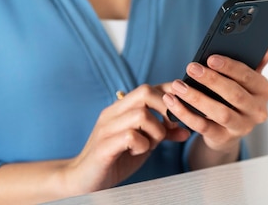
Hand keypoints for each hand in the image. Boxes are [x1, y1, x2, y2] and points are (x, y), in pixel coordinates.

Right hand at [62, 84, 190, 194]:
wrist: (82, 180)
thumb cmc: (115, 159)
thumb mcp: (143, 143)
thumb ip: (161, 133)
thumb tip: (186, 130)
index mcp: (122, 108)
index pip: (150, 87)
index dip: (170, 93)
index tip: (182, 108)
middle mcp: (113, 113)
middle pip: (145, 92)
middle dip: (165, 109)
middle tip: (168, 128)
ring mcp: (106, 128)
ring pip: (141, 114)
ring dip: (155, 130)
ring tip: (151, 144)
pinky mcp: (103, 147)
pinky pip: (130, 136)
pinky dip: (142, 145)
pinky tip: (138, 152)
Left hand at [163, 46, 267, 154]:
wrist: (229, 129)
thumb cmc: (235, 96)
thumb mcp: (245, 80)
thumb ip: (254, 63)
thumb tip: (266, 47)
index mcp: (264, 91)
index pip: (249, 76)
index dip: (229, 67)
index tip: (210, 58)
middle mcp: (257, 111)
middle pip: (234, 94)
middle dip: (211, 80)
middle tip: (191, 68)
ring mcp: (242, 127)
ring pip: (219, 112)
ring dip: (196, 97)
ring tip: (178, 85)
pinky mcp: (223, 139)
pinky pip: (203, 127)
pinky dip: (186, 114)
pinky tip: (173, 102)